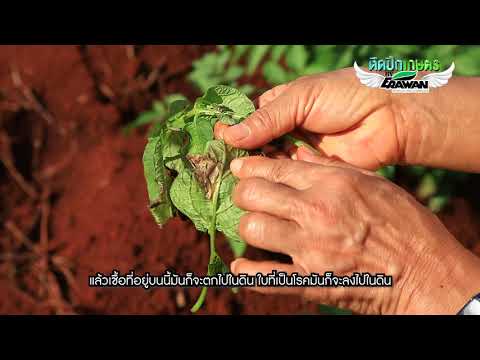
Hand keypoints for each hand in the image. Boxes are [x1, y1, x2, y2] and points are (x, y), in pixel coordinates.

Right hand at [216, 68, 404, 169]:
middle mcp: (286, 129)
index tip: (214, 141)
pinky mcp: (311, 172)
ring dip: (254, 171)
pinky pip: (287, 178)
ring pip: (268, 164)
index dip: (231, 130)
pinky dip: (273, 183)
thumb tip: (228, 135)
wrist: (390, 118)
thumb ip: (267, 118)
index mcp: (281, 105)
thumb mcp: (302, 98)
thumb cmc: (346, 96)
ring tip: (234, 180)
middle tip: (220, 167)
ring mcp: (298, 152)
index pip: (248, 119)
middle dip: (240, 155)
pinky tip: (257, 188)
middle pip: (254, 145)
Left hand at [229, 148, 479, 313]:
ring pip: (253, 228)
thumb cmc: (405, 224)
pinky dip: (247, 272)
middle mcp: (316, 211)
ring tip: (255, 227)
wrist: (425, 273)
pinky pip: (264, 276)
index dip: (249, 166)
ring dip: (248, 227)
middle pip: (253, 194)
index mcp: (332, 183)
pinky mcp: (310, 281)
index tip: (239, 168)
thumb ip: (332, 168)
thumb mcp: (374, 183)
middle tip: (246, 197)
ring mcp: (310, 248)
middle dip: (243, 193)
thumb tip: (298, 155)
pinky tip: (240, 267)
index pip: (274, 167)